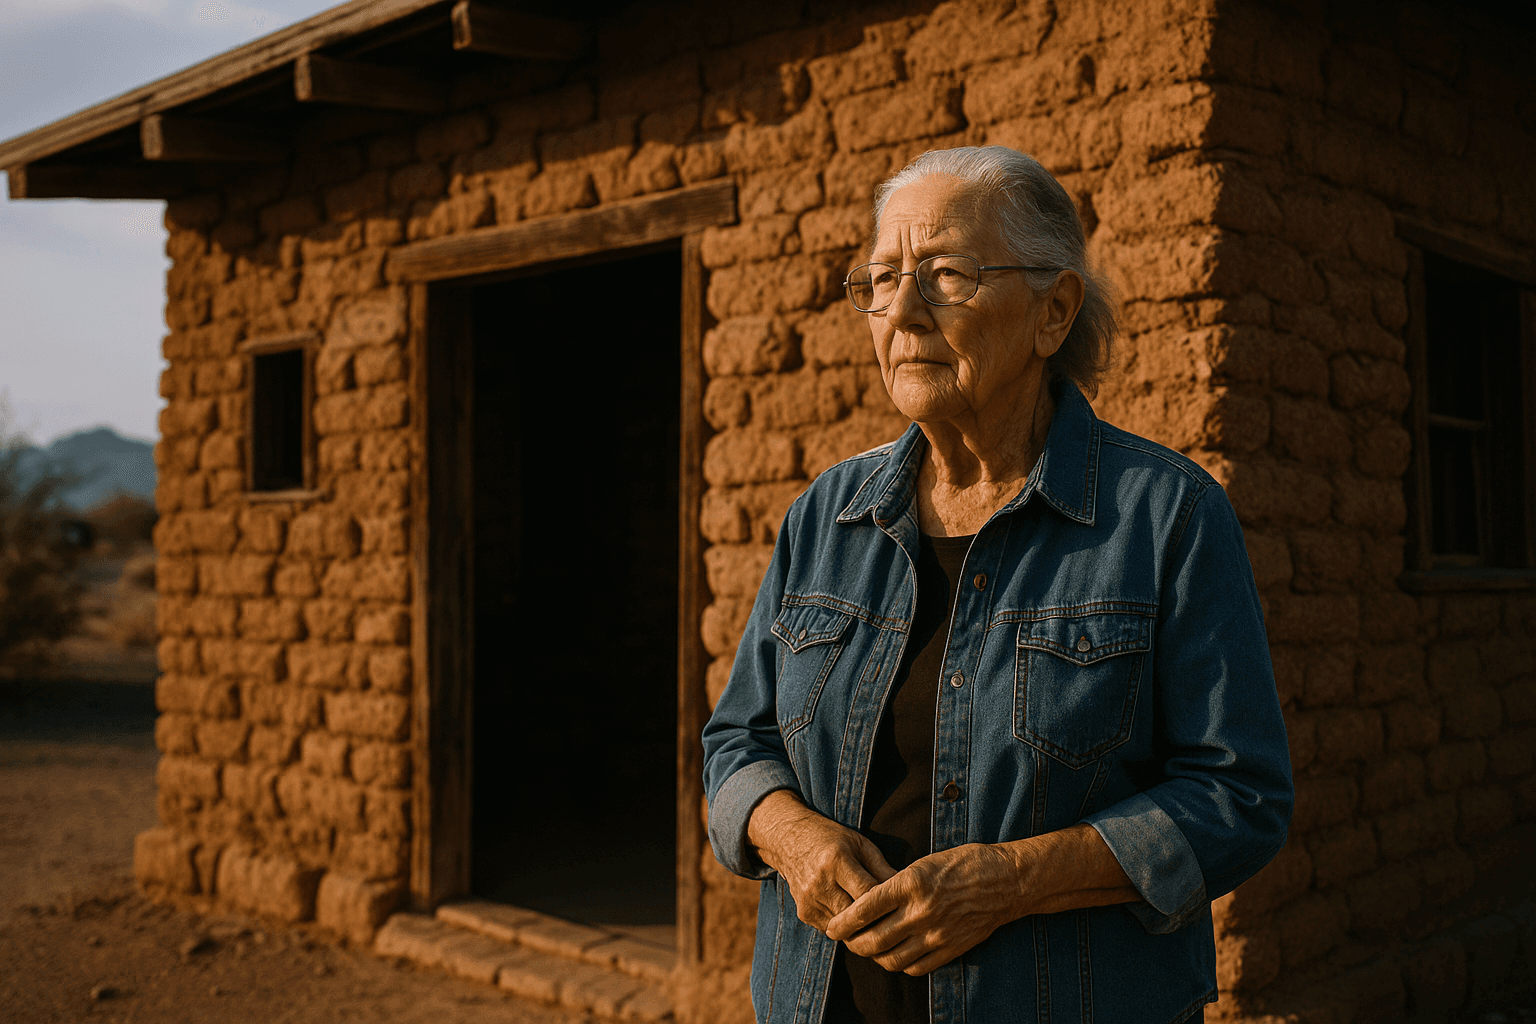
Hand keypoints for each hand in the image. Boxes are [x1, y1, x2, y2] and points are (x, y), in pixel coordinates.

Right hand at [747, 790, 897, 932]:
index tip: (904, 909)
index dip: (888, 904)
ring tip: (884, 928)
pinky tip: (860, 923)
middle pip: (857, 917)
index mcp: (836, 861)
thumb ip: (882, 868)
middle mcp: (820, 883)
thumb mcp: (860, 844)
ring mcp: (809, 901)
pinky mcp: (804, 913)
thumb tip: (907, 892)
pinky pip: (833, 930)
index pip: (868, 894)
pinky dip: (847, 929)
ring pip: (846, 929)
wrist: (789, 839)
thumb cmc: (831, 839)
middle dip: (878, 922)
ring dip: (864, 930)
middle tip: (899, 926)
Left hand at [824, 843, 1020, 975]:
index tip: (832, 926)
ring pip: (891, 959)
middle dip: (852, 944)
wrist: (1005, 881)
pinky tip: (895, 954)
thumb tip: (869, 902)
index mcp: (910, 884)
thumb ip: (896, 884)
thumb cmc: (963, 863)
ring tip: (867, 948)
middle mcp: (920, 912)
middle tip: (845, 940)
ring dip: (873, 957)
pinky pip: (914, 967)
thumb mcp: (924, 862)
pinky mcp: (949, 949)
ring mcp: (936, 934)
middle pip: (872, 940)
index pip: (864, 909)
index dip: (842, 922)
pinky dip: (899, 964)